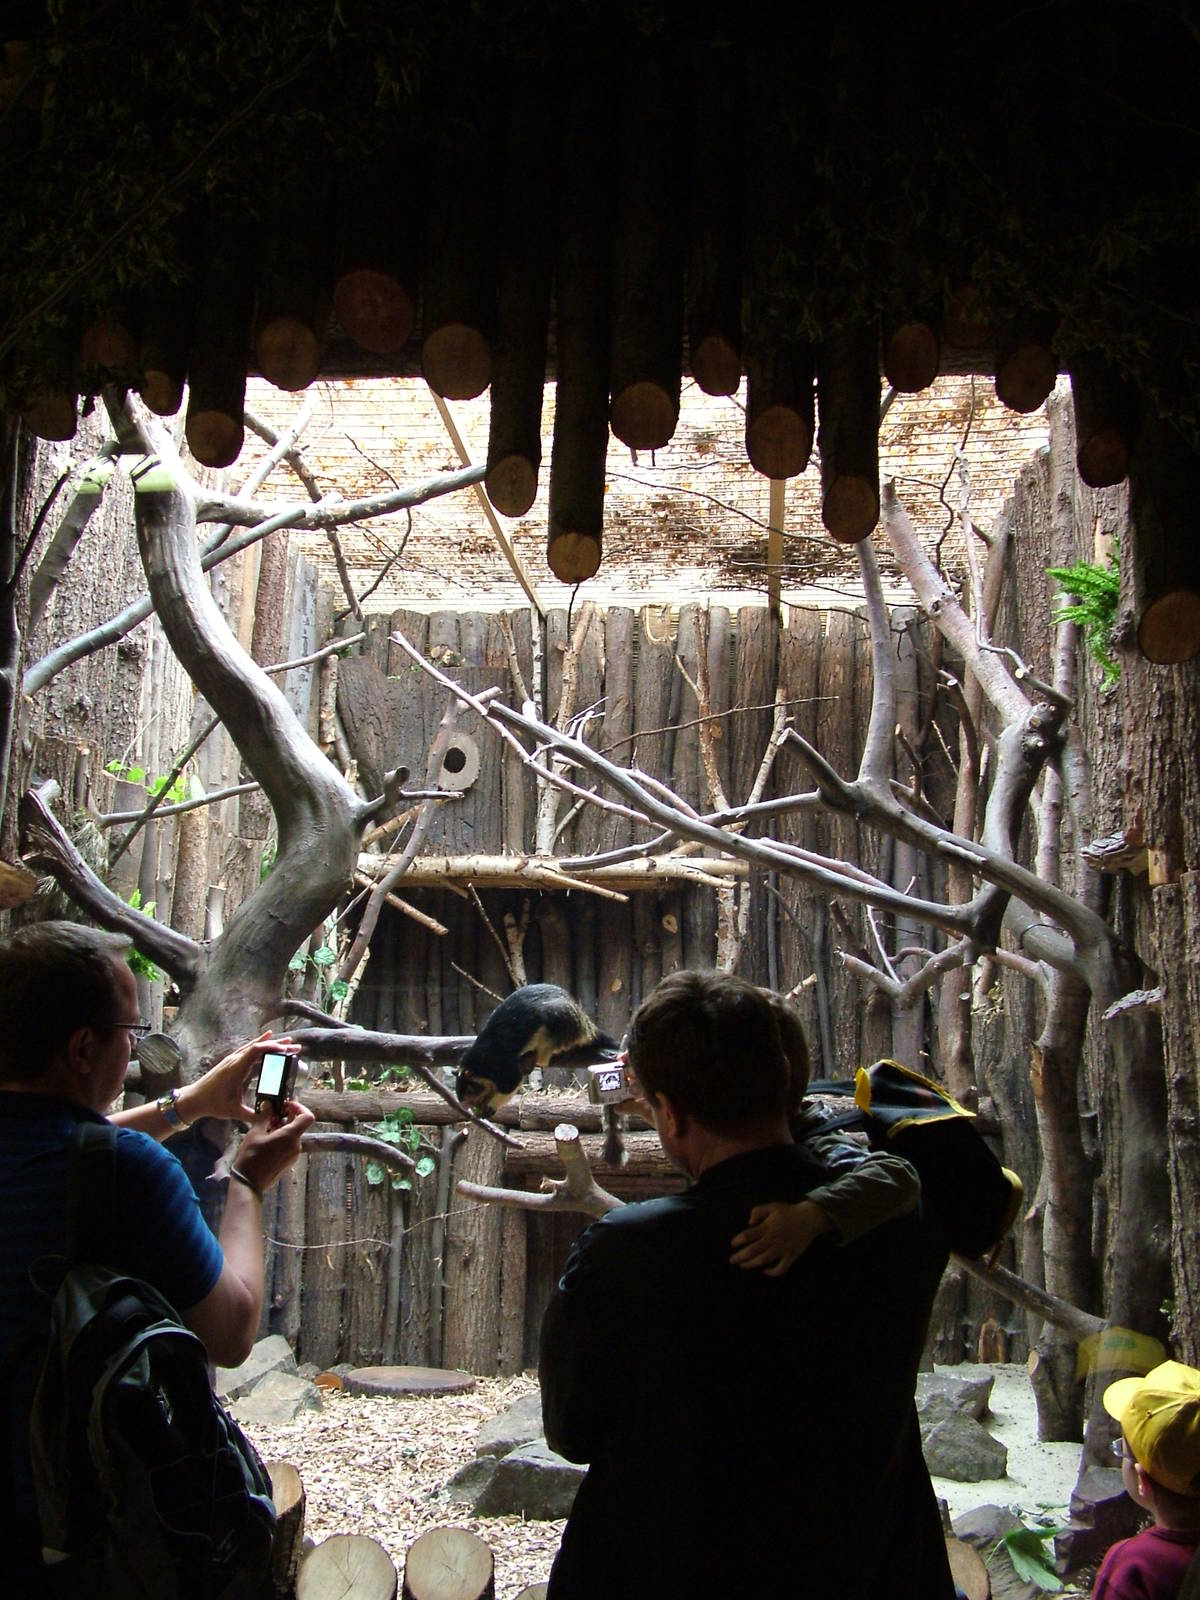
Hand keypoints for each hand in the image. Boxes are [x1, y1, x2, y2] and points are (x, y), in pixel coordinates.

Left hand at [176, 1033, 294, 1125]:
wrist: (193, 1099)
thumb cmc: (212, 1104)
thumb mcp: (233, 1112)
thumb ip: (251, 1115)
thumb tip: (269, 1118)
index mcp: (236, 1069)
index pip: (256, 1051)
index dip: (273, 1047)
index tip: (288, 1049)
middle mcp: (234, 1060)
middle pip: (258, 1046)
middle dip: (278, 1045)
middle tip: (296, 1047)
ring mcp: (231, 1059)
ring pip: (253, 1046)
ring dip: (270, 1043)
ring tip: (287, 1042)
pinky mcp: (230, 1061)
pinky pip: (247, 1048)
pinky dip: (259, 1043)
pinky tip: (266, 1039)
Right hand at [232, 1100, 315, 1194]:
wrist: (249, 1183)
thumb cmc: (251, 1157)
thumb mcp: (255, 1133)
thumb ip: (264, 1117)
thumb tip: (268, 1104)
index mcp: (291, 1137)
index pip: (307, 1117)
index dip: (299, 1107)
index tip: (286, 1105)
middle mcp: (296, 1145)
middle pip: (298, 1125)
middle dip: (286, 1116)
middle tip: (271, 1113)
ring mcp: (293, 1155)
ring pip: (293, 1135)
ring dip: (282, 1127)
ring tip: (266, 1125)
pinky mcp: (289, 1161)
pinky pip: (289, 1144)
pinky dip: (282, 1137)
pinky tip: (266, 1137)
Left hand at [729, 1200, 831, 1276]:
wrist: (809, 1218)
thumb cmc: (789, 1212)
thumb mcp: (772, 1206)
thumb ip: (758, 1211)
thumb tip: (749, 1222)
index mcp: (768, 1227)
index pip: (749, 1235)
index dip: (739, 1240)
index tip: (732, 1244)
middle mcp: (773, 1239)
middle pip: (754, 1250)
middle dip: (741, 1256)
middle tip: (732, 1260)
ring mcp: (783, 1249)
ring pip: (764, 1260)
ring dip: (752, 1264)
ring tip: (742, 1265)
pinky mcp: (791, 1256)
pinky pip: (781, 1268)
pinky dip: (773, 1272)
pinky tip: (765, 1271)